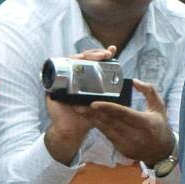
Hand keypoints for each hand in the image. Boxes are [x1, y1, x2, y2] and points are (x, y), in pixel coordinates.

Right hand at [43, 45, 115, 164]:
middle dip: (96, 53)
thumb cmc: (87, 118)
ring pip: (72, 60)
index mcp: (85, 79)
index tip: (113, 51)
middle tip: (106, 54)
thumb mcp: (102, 104)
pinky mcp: (53, 84)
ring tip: (98, 57)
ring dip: (85, 56)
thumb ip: (112, 95)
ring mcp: (62, 79)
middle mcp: (73, 77)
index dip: (102, 54)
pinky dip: (68, 63)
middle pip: (83, 58)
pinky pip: (58, 68)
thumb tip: (131, 84)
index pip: (93, 61)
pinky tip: (77, 60)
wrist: (72, 132)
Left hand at [88, 80, 173, 166]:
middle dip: (93, 113)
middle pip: (110, 122)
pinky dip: (98, 126)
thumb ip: (149, 91)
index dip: (107, 108)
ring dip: (92, 119)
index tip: (93, 103)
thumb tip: (134, 81)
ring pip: (106, 129)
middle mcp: (135, 135)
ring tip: (80, 110)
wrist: (162, 152)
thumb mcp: (159, 106)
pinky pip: (107, 135)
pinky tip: (89, 119)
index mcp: (145, 123)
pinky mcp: (122, 149)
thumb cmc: (160, 126)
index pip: (123, 114)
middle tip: (79, 104)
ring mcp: (127, 144)